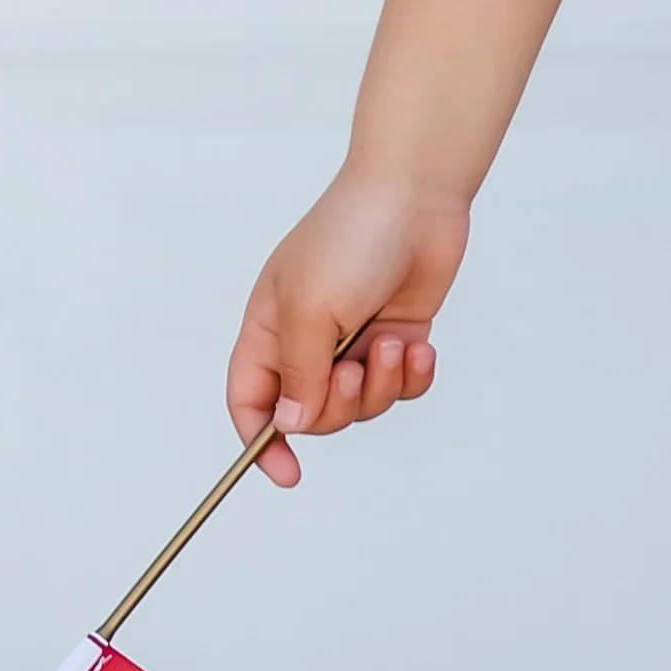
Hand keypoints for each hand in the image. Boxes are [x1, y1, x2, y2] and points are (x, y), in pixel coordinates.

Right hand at [226, 173, 468, 486]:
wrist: (415, 197)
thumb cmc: (350, 238)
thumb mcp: (311, 310)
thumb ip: (298, 374)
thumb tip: (288, 426)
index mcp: (269, 330)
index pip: (249, 401)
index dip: (261, 442)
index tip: (289, 473)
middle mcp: (308, 341)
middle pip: (312, 413)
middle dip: (341, 404)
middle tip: (357, 368)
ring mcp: (354, 340)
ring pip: (362, 404)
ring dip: (382, 384)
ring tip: (395, 342)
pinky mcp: (397, 337)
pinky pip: (401, 386)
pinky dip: (412, 375)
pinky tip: (420, 346)